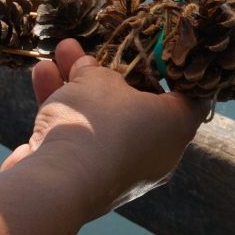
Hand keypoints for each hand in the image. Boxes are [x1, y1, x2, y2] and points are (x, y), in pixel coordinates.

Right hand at [1, 39, 205, 218]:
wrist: (56, 185)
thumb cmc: (96, 123)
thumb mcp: (99, 80)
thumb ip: (97, 71)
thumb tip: (89, 69)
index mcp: (176, 127)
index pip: (192, 96)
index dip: (176, 71)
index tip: (160, 52)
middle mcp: (157, 153)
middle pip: (137, 104)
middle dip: (109, 73)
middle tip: (92, 49)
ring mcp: (121, 171)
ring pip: (102, 120)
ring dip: (78, 86)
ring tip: (60, 51)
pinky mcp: (87, 182)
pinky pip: (80, 139)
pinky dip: (64, 112)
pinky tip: (42, 74)